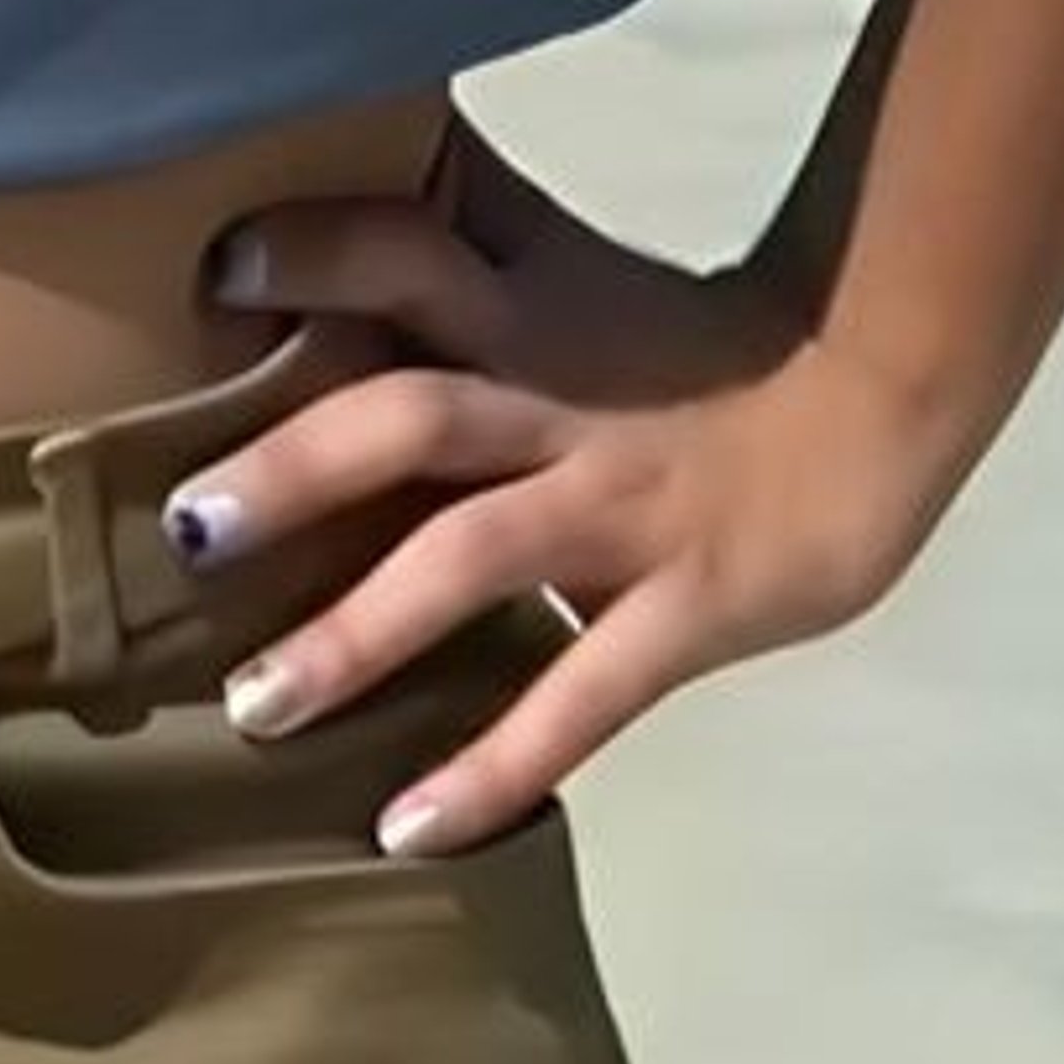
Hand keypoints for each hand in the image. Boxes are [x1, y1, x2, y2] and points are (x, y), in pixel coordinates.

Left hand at [169, 115, 963, 849]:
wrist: (876, 401)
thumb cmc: (695, 353)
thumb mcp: (575, 286)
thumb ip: (465, 273)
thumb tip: (331, 235)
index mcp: (531, 311)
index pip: (413, 249)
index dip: (319, 249)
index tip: (213, 267)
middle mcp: (560, 401)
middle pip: (414, 414)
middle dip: (297, 466)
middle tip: (187, 529)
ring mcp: (623, 508)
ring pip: (470, 561)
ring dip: (357, 636)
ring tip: (253, 707)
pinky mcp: (690, 605)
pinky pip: (581, 696)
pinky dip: (492, 765)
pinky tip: (405, 828)